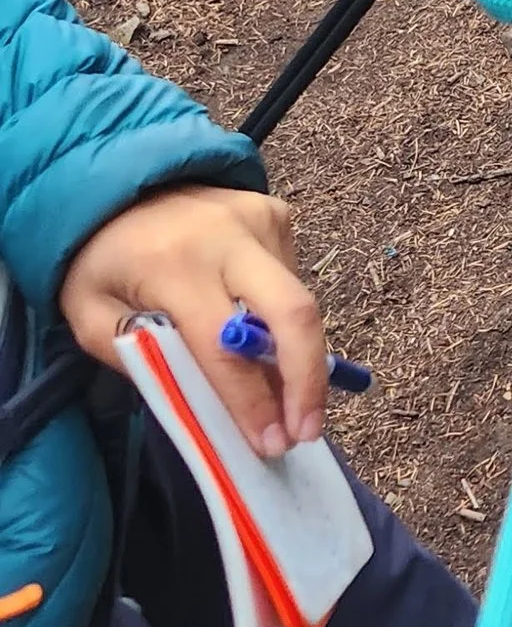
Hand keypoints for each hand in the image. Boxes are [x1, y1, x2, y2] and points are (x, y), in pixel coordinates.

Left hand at [59, 187, 329, 459]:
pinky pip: (291, 279)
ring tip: (270, 382)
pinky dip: (278, 315)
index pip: (223, 345)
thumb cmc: (99, 259)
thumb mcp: (90, 316)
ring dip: (291, 352)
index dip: (251, 402)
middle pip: (293, 313)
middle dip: (307, 380)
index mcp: (171, 266)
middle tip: (307, 429)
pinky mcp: (276, 213)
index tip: (268, 445)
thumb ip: (140, 359)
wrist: (115, 182)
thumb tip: (204, 400)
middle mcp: (226, 237)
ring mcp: (259, 218)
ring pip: (297, 301)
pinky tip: (249, 320)